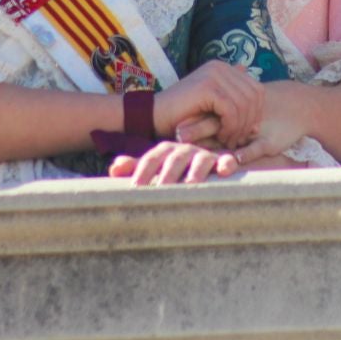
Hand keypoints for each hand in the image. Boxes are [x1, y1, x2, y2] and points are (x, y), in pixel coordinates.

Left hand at [107, 140, 239, 185]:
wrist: (211, 163)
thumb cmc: (179, 170)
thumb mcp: (158, 169)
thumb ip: (138, 168)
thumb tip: (113, 169)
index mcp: (166, 151)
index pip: (152, 158)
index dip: (143, 170)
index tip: (135, 187)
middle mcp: (185, 150)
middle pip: (175, 158)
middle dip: (167, 173)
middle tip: (160, 189)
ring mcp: (206, 155)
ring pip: (200, 159)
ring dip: (195, 171)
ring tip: (191, 184)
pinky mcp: (225, 162)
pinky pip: (227, 161)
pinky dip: (227, 163)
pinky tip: (224, 172)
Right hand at [152, 61, 262, 145]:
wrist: (156, 116)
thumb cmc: (185, 115)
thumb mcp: (213, 106)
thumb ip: (234, 98)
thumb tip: (262, 95)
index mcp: (223, 68)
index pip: (256, 89)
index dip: (256, 112)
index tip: (249, 132)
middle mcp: (220, 67)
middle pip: (254, 96)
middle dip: (250, 122)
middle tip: (239, 140)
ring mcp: (213, 74)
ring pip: (244, 104)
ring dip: (239, 127)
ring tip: (229, 141)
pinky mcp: (207, 87)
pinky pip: (231, 110)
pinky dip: (230, 126)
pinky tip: (221, 136)